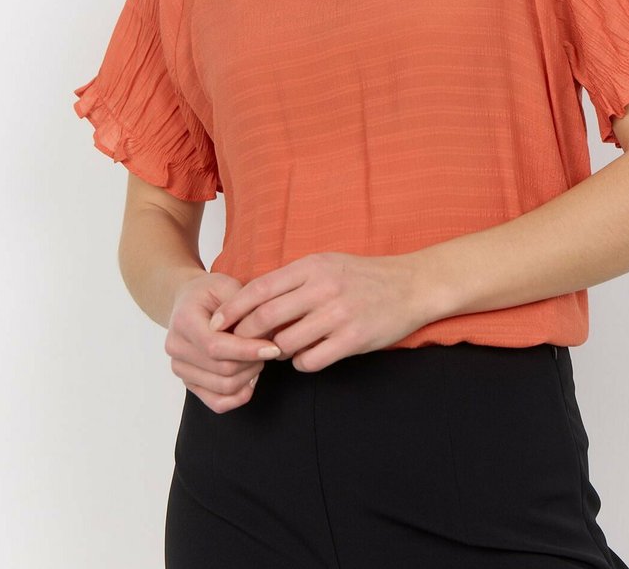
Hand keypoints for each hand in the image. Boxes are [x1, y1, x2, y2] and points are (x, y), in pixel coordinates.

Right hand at [165, 272, 282, 413]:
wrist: (187, 302)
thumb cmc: (210, 292)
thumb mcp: (225, 285)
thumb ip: (243, 305)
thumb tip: (267, 330)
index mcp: (184, 321)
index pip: (216, 346)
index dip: (247, 350)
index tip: (274, 348)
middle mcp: (177, 348)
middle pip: (223, 370)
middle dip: (253, 361)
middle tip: (270, 348)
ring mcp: (180, 369)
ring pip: (223, 388)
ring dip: (249, 376)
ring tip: (259, 358)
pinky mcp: (189, 383)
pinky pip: (217, 403)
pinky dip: (240, 395)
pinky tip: (250, 377)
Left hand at [208, 252, 427, 372]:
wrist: (413, 285)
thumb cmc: (364, 276)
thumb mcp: (327, 264)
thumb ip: (293, 280)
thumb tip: (255, 301)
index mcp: (312, 267)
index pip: (260, 288)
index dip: (232, 308)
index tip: (215, 322)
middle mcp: (323, 288)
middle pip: (266, 317)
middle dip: (244, 335)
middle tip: (236, 346)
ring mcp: (339, 315)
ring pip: (286, 343)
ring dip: (274, 352)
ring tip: (277, 351)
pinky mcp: (353, 339)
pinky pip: (311, 360)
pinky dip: (301, 363)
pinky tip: (307, 357)